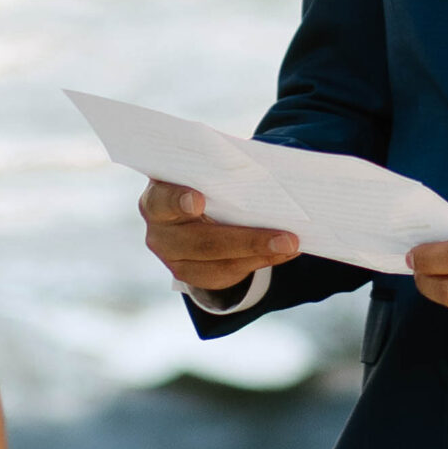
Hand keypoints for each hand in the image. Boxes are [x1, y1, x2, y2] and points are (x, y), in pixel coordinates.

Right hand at [139, 180, 298, 296]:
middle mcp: (159, 234)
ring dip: (261, 254)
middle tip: (287, 237)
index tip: (199, 200)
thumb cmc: (197, 179)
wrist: (186, 207)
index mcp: (155, 199)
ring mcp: (174, 260)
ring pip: (220, 264)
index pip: (162, 201)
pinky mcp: (192, 277)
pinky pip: (227, 275)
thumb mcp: (200, 171)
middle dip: (248, 240)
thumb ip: (217, 172)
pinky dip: (259, 262)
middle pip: (202, 242)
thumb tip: (262, 174)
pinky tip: (283, 252)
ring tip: (292, 244)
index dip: (178, 201)